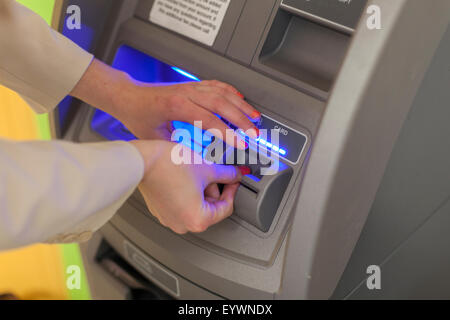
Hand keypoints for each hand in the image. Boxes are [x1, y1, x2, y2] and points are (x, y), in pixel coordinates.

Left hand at [71, 59, 260, 148]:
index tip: (241, 143)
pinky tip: (241, 100)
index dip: (227, 132)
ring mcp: (191, 87)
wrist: (128, 96)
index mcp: (176, 106)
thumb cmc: (137, 115)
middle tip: (255, 133)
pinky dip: (232, 92)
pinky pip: (217, 85)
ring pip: (222, 92)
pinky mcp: (192, 85)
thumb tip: (197, 160)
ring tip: (256, 117)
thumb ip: (177, 148)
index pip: (208, 119)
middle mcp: (186, 93)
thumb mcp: (155, 138)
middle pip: (221, 103)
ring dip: (241, 105)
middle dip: (241, 119)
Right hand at [130, 140, 245, 233]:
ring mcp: (169, 219)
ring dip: (200, 188)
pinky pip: (181, 203)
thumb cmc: (168, 166)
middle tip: (210, 170)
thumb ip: (228, 174)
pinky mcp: (160, 210)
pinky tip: (183, 175)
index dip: (232, 189)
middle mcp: (182, 225)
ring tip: (194, 171)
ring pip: (196, 204)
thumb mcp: (207, 168)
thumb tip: (236, 175)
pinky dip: (186, 190)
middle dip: (213, 187)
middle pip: (210, 207)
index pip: (226, 208)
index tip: (233, 178)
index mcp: (197, 220)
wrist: (141, 160)